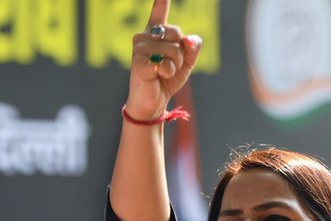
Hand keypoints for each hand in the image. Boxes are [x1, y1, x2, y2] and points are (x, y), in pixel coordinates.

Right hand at [124, 0, 202, 120]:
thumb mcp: (186, 61)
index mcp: (156, 33)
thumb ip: (192, 46)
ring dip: (174, 66)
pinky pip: (165, 63)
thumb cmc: (167, 79)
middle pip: (177, 34)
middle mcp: (145, 35)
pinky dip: (167, 72)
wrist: (154, 100)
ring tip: (162, 73)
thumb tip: (187, 40)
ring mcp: (139, 47)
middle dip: (180, 54)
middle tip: (169, 66)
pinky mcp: (138, 61)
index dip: (160, 1)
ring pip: (173, 50)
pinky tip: (157, 76)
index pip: (159, 12)